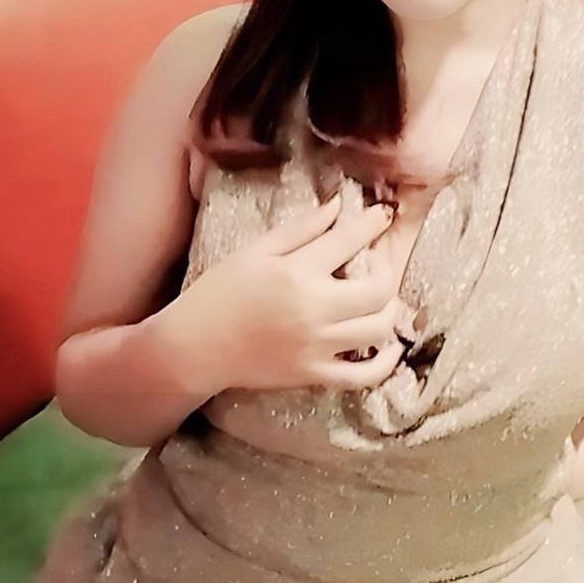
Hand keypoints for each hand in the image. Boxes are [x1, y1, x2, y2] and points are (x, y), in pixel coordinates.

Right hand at [191, 192, 406, 391]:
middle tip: (377, 266)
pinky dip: (385, 363)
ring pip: (378, 330)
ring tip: (380, 301)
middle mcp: (313, 309)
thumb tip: (339, 206)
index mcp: (297, 272)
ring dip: (389, 311)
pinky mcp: (314, 375)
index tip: (384, 215)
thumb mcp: (255, 251)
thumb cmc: (219, 293)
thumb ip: (301, 229)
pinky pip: (363, 375)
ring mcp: (317, 346)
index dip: (373, 223)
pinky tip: (389, 347)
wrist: (194, 347)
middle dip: (386, 272)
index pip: (349, 241)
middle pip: (379, 290)